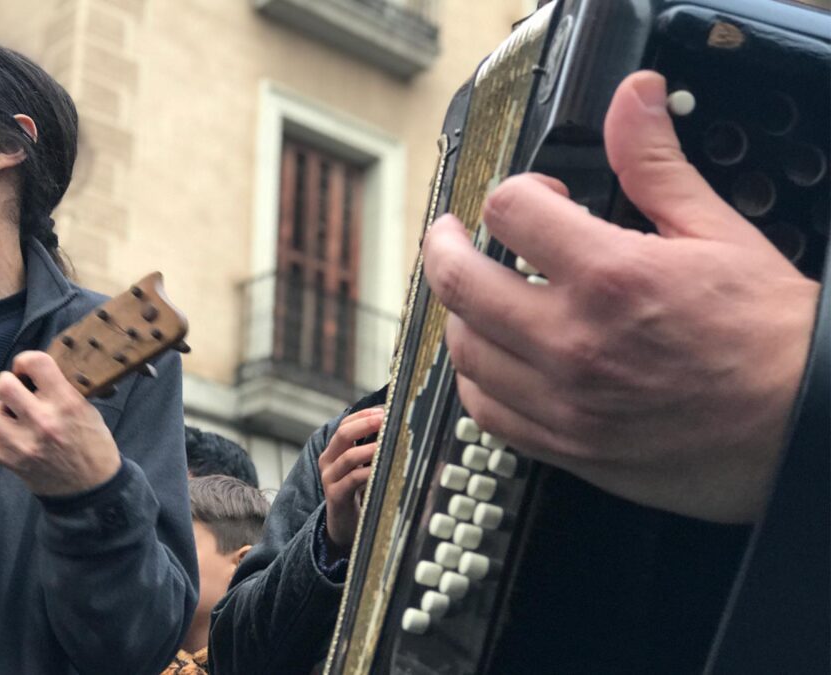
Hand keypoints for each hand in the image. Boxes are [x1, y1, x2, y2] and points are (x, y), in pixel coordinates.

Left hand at [0, 350, 121, 496]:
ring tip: (15, 418)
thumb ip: (60, 389)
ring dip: (0, 411)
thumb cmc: (92, 444)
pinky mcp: (9, 461)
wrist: (91, 489)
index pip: (34, 363)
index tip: (30, 369)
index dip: (27, 361)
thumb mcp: (87, 408)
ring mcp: (21, 444)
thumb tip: (32, 371)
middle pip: (4, 385)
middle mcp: (41, 422)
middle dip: (10, 384)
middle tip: (21, 392)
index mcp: (65, 403)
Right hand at [319, 407, 384, 556]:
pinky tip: (381, 469)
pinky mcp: (336, 496)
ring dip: (369, 448)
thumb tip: (394, 429)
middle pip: (342, 435)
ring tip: (386, 443)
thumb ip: (369, 450)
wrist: (343, 526)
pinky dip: (368, 472)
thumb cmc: (357, 493)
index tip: (383, 410)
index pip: (344, 425)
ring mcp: (330, 479)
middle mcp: (328, 462)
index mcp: (333, 452)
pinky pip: (352, 480)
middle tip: (384, 419)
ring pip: (348, 457)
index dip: (362, 415)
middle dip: (364, 424)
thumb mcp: (360, 468)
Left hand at [423, 71, 818, 522]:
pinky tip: (491, 360)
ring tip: (476, 296)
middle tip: (450, 235)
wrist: (802, 425)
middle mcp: (574, 341)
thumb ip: (654, 165)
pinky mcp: (564, 445)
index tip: (534, 201)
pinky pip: (486, 410)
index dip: (517, 192)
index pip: (510, 211)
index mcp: (611, 277)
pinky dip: (476, 379)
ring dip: (461, 312)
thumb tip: (632, 101)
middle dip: (444, 246)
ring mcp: (563, 400)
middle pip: (459, 282)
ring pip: (463, 348)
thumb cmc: (766, 333)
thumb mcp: (717, 232)